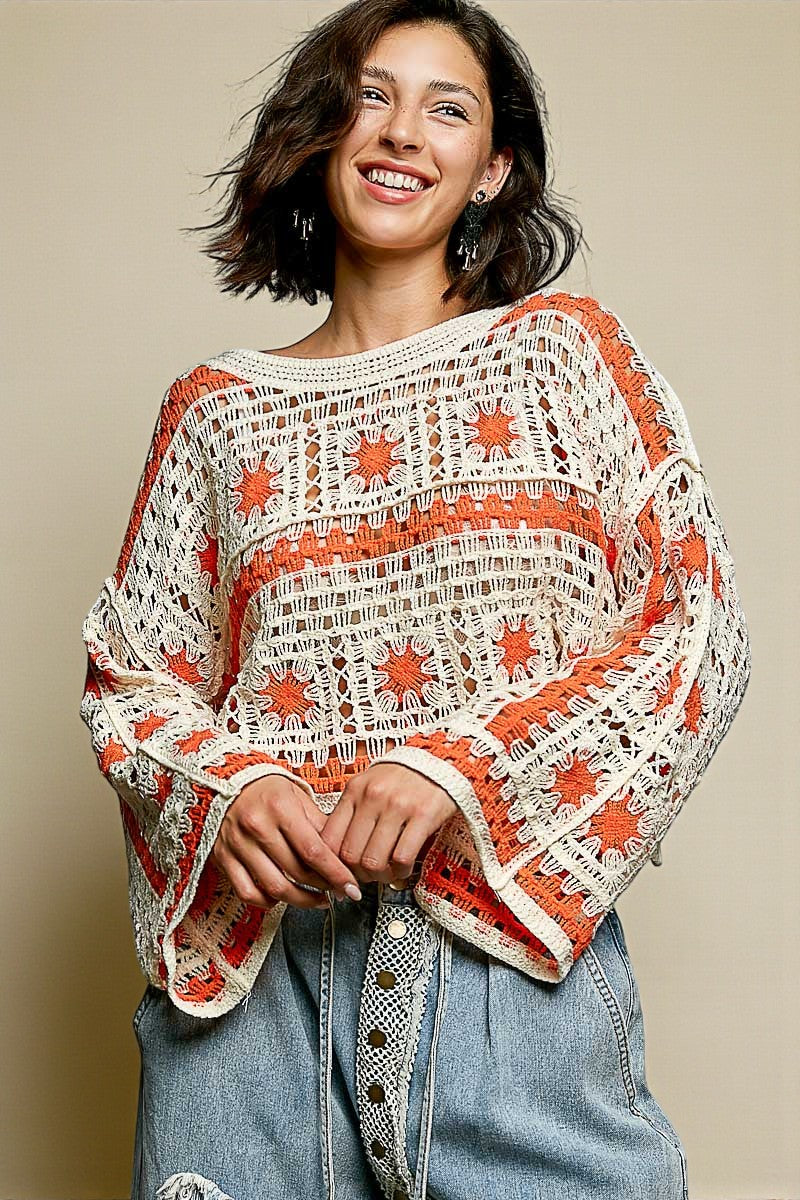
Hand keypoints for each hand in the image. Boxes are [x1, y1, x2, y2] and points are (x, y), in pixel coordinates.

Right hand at [210, 775, 363, 909]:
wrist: (226, 782)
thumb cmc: (267, 790)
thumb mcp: (298, 797)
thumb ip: (320, 825)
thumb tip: (343, 855)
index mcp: (280, 807)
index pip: (314, 850)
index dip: (336, 874)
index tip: (350, 887)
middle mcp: (257, 826)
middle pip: (296, 872)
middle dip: (323, 887)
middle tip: (338, 891)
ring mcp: (238, 844)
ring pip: (274, 887)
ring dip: (301, 900)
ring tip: (317, 899)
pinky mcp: (223, 858)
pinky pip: (247, 892)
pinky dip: (267, 901)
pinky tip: (281, 898)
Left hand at [320, 763, 458, 885]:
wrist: (439, 761)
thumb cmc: (401, 779)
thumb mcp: (368, 786)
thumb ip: (352, 814)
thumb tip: (337, 853)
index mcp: (354, 790)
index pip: (329, 838)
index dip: (333, 864)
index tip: (341, 872)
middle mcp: (372, 796)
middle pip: (350, 855)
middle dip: (358, 874)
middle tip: (368, 876)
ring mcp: (397, 805)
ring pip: (373, 861)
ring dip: (380, 877)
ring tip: (387, 874)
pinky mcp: (423, 815)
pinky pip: (402, 857)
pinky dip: (400, 872)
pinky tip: (403, 868)